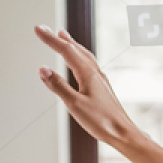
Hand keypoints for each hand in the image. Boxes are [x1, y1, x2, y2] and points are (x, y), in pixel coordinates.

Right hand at [34, 26, 142, 148]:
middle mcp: (96, 73)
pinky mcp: (103, 88)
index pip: (66, 50)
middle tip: (46, 29)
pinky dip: (81, 56)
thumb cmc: (102, 122)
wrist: (124, 133)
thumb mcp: (74, 104)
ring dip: (72, 45)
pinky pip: (90, 64)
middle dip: (59, 39)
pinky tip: (80, 62)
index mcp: (88, 74)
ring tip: (63, 37)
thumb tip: (43, 69)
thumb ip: (58, 86)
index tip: (38, 29)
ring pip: (84, 55)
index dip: (50, 39)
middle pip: (76, 49)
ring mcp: (101, 80)